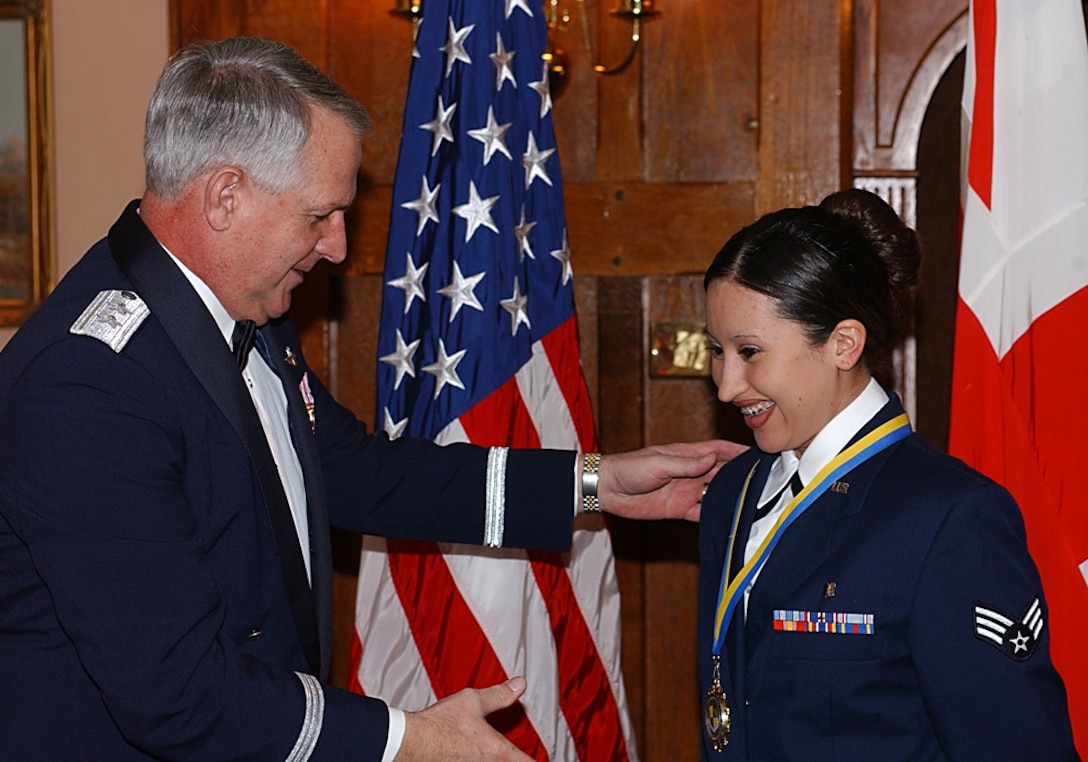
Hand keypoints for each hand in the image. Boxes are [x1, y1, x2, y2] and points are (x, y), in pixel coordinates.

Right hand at [395, 678, 532, 760]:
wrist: (410, 743)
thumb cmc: (439, 725)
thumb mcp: (473, 701)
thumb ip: (500, 695)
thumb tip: (519, 684)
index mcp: (499, 752)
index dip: (534, 760)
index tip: (534, 757)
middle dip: (512, 759)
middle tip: (513, 753)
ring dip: (491, 759)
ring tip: (484, 751)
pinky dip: (475, 760)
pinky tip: (467, 753)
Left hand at [598, 440, 747, 521]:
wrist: (607, 489)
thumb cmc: (629, 468)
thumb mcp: (658, 462)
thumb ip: (686, 464)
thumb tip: (712, 458)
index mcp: (686, 455)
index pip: (718, 450)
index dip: (737, 451)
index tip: (758, 453)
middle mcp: (690, 472)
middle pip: (722, 472)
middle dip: (741, 474)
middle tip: (765, 479)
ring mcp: (686, 490)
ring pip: (716, 493)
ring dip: (732, 496)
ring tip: (754, 500)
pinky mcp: (679, 509)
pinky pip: (702, 512)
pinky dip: (715, 515)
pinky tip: (730, 519)